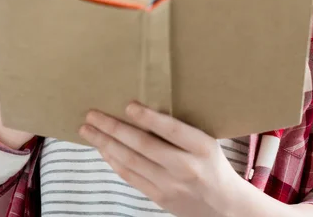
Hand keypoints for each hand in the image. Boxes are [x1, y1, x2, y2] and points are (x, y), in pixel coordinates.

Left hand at [79, 102, 240, 216]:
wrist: (224, 207)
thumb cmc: (212, 164)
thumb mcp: (206, 142)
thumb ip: (181, 129)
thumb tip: (145, 107)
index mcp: (201, 147)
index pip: (171, 129)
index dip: (148, 118)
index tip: (128, 105)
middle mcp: (185, 167)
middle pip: (143, 145)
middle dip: (113, 128)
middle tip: (92, 114)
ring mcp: (170, 185)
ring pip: (131, 161)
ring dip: (105, 144)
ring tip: (88, 130)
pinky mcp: (159, 197)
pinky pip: (130, 176)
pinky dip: (113, 161)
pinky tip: (102, 149)